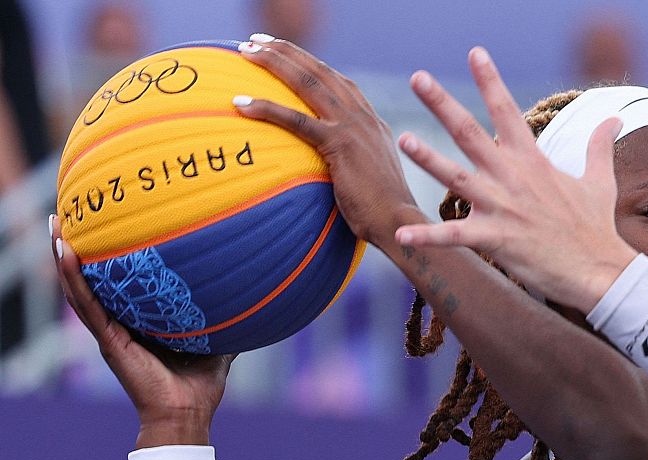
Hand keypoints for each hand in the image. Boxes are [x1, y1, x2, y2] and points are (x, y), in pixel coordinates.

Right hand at [51, 215, 231, 447]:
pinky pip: (87, 305)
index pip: (117, 282)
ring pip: (79, 287)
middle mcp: (118, 324)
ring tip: (57, 224)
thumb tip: (254, 298)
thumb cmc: (199, 386)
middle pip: (91, 279)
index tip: (102, 224)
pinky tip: (67, 253)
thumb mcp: (216, 343)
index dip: (106, 256)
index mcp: (138, 322)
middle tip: (67, 213)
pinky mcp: (108, 341)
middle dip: (77, 247)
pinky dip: (74, 279)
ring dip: (65, 255)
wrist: (187, 415)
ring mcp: (110, 332)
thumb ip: (227, 321)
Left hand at [233, 36, 424, 246]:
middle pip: (320, 72)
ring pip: (308, 83)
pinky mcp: (341, 145)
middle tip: (255, 41)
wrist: (400, 223)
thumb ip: (351, 164)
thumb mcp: (369, 179)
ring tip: (246, 51)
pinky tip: (241, 103)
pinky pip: (297, 120)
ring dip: (275, 63)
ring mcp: (353, 128)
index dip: (309, 64)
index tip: (285, 53)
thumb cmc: (382, 214)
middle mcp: (364, 117)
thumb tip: (329, 172)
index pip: (337, 81)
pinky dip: (268, 108)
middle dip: (287, 51)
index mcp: (371, 123)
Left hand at [392, 47, 635, 313]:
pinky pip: (454, 236)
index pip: (508, 111)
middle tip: (418, 79)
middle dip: (443, 104)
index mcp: (533, 161)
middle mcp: (513, 178)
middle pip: (471, 134)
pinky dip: (427, 236)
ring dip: (428, 159)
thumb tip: (614, 118)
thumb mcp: (600, 180)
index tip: (475, 54)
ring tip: (404, 139)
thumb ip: (598, 146)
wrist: (601, 271)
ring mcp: (502, 208)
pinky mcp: (496, 239)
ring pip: (456, 178)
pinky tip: (401, 234)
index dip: (490, 81)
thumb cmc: (597, 227)